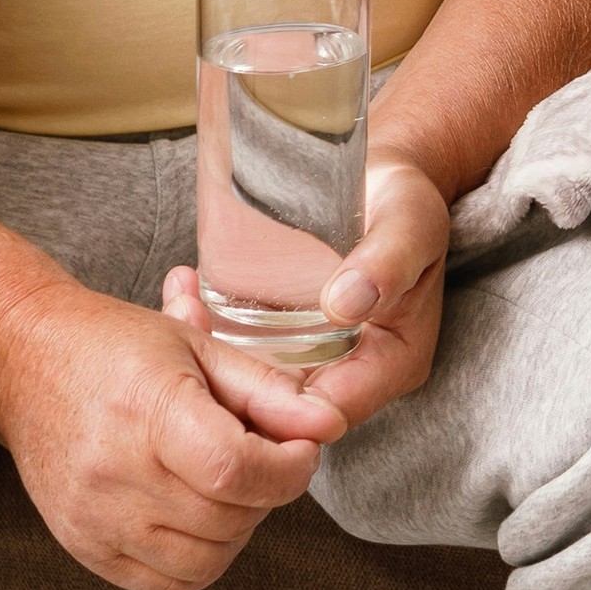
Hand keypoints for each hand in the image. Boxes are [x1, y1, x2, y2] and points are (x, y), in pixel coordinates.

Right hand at [0, 271, 328, 589]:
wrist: (26, 365)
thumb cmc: (115, 347)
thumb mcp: (199, 345)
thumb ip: (268, 391)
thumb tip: (329, 426)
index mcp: (149, 411)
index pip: (236, 469)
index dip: (289, 468)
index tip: (301, 448)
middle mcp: (115, 473)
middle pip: (228, 517)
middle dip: (268, 492)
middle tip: (264, 456)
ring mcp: (95, 518)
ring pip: (206, 560)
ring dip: (238, 528)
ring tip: (228, 483)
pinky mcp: (85, 548)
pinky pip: (168, 582)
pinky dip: (201, 558)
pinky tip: (198, 514)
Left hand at [163, 157, 449, 450]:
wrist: (387, 176)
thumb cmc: (408, 200)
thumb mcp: (409, 223)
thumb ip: (386, 263)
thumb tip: (344, 306)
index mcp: (393, 363)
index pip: (330, 413)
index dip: (276, 409)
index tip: (226, 365)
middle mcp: (353, 370)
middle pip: (285, 406)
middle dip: (229, 380)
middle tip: (187, 317)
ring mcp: (318, 355)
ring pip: (257, 381)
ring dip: (212, 352)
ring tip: (181, 300)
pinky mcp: (290, 332)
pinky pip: (247, 348)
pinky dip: (212, 327)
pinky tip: (185, 289)